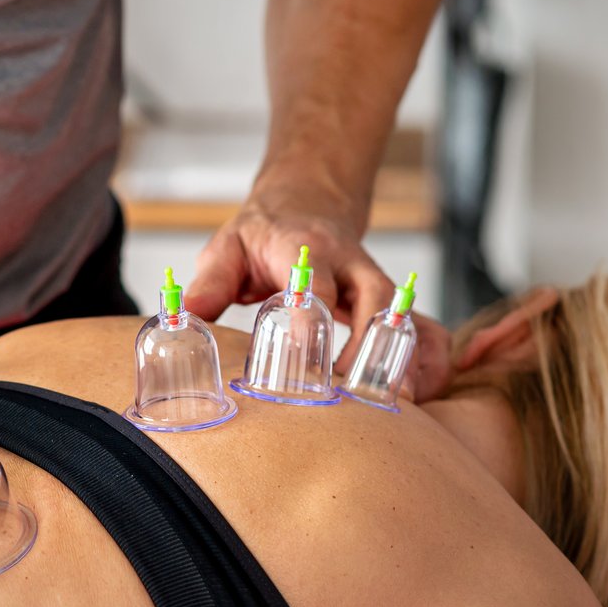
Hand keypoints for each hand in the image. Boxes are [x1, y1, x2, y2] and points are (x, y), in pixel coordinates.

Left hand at [183, 198, 451, 400]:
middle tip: (359, 394)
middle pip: (374, 300)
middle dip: (370, 346)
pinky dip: (420, 358)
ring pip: (401, 316)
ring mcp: (372, 282)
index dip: (313, 318)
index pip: (315, 282)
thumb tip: (186, 314)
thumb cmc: (264, 233)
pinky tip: (415, 394)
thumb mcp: (229, 244)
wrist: (309, 203)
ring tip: (397, 404)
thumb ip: (211, 280)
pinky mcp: (385, 302)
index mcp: (306, 247)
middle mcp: (348, 263)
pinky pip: (415, 327)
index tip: (306, 357)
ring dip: (400, 358)